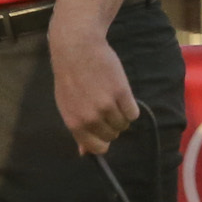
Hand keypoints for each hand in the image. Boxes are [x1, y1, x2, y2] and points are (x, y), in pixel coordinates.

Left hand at [49, 23, 139, 154]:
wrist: (77, 48)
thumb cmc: (70, 77)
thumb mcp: (67, 105)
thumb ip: (78, 129)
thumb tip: (84, 153)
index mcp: (75, 123)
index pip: (97, 148)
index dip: (103, 140)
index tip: (104, 129)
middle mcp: (91, 118)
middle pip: (113, 135)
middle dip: (112, 125)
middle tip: (106, 106)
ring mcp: (107, 106)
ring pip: (124, 124)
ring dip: (122, 114)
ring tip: (112, 98)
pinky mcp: (121, 93)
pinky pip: (133, 113)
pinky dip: (131, 106)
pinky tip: (121, 93)